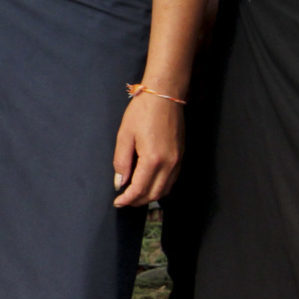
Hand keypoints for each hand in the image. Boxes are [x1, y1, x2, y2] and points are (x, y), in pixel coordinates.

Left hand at [113, 92, 182, 206]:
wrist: (164, 96)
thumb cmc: (142, 112)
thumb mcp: (124, 135)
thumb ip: (121, 162)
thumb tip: (120, 182)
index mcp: (153, 159)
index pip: (140, 189)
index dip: (127, 199)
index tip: (117, 203)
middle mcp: (169, 164)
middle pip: (154, 194)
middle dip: (138, 201)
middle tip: (123, 200)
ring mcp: (178, 161)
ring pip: (165, 189)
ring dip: (149, 196)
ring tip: (133, 194)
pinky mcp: (181, 156)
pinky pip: (171, 180)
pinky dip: (159, 187)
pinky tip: (148, 183)